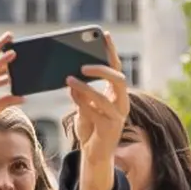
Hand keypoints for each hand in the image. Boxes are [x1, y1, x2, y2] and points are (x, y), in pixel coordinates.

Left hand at [67, 31, 129, 160]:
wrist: (94, 155)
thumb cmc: (90, 128)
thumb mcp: (84, 106)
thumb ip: (81, 93)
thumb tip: (70, 76)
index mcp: (118, 95)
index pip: (117, 68)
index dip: (112, 51)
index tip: (105, 35)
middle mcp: (122, 104)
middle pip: (118, 80)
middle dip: (101, 70)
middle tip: (83, 65)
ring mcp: (118, 117)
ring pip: (103, 97)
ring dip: (85, 87)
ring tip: (68, 79)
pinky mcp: (109, 129)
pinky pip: (94, 112)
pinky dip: (81, 103)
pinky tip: (71, 94)